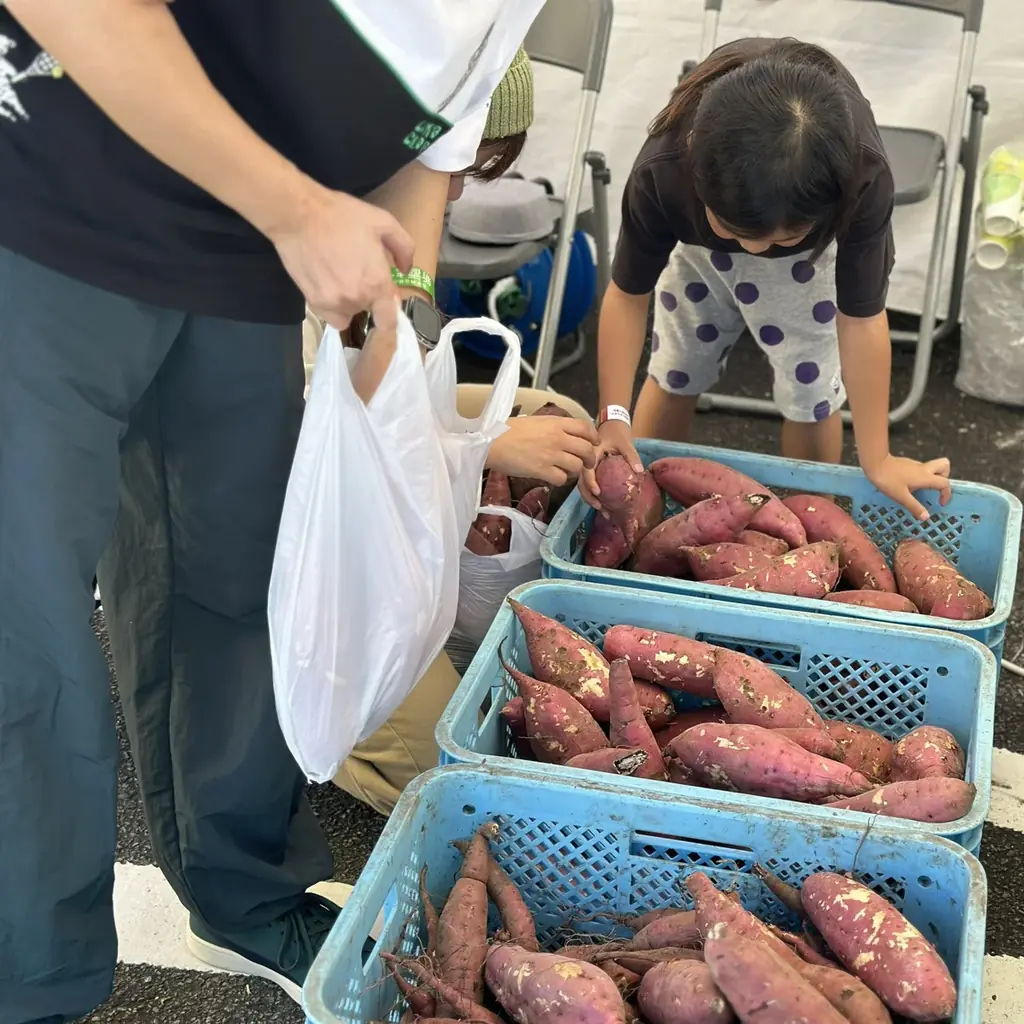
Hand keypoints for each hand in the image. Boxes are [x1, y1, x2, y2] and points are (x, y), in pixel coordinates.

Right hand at [267, 182, 413, 331]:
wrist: (298, 215)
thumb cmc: (342, 215)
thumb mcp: (383, 221)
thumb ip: (404, 248)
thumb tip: (405, 271)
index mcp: (377, 283)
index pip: (389, 320)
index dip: (390, 315)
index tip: (387, 303)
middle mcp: (357, 299)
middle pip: (369, 310)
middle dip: (369, 294)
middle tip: (358, 269)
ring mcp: (333, 303)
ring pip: (349, 314)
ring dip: (350, 301)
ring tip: (341, 275)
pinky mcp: (314, 302)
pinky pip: (330, 315)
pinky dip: (333, 305)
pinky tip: (329, 284)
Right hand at [486, 416, 598, 485]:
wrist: (491, 443)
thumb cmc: (508, 430)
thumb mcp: (535, 421)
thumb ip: (552, 426)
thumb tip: (563, 433)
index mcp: (556, 423)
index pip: (585, 428)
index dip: (593, 437)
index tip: (593, 443)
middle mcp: (558, 438)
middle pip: (587, 450)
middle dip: (590, 458)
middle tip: (586, 463)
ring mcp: (551, 455)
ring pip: (577, 466)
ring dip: (575, 470)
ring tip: (567, 470)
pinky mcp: (543, 471)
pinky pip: (562, 479)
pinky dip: (561, 480)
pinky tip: (553, 477)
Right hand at [578, 419, 643, 510]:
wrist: (611, 424)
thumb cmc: (617, 432)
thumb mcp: (625, 442)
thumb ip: (631, 456)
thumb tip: (639, 471)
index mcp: (591, 453)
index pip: (586, 469)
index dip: (590, 482)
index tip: (598, 493)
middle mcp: (586, 461)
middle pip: (581, 481)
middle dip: (588, 496)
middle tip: (599, 507)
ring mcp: (587, 467)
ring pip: (583, 485)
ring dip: (590, 498)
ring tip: (601, 509)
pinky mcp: (592, 470)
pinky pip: (589, 483)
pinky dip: (593, 494)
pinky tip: (601, 503)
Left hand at [863, 454, 951, 520]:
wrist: (875, 463)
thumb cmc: (888, 480)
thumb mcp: (901, 496)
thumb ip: (914, 506)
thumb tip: (926, 517)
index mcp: (925, 476)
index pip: (944, 483)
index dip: (946, 493)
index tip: (940, 502)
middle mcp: (923, 468)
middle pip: (944, 465)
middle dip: (945, 477)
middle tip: (935, 488)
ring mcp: (915, 464)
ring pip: (932, 467)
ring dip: (932, 476)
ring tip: (921, 490)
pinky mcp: (907, 463)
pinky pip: (920, 468)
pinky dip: (921, 476)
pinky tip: (908, 485)